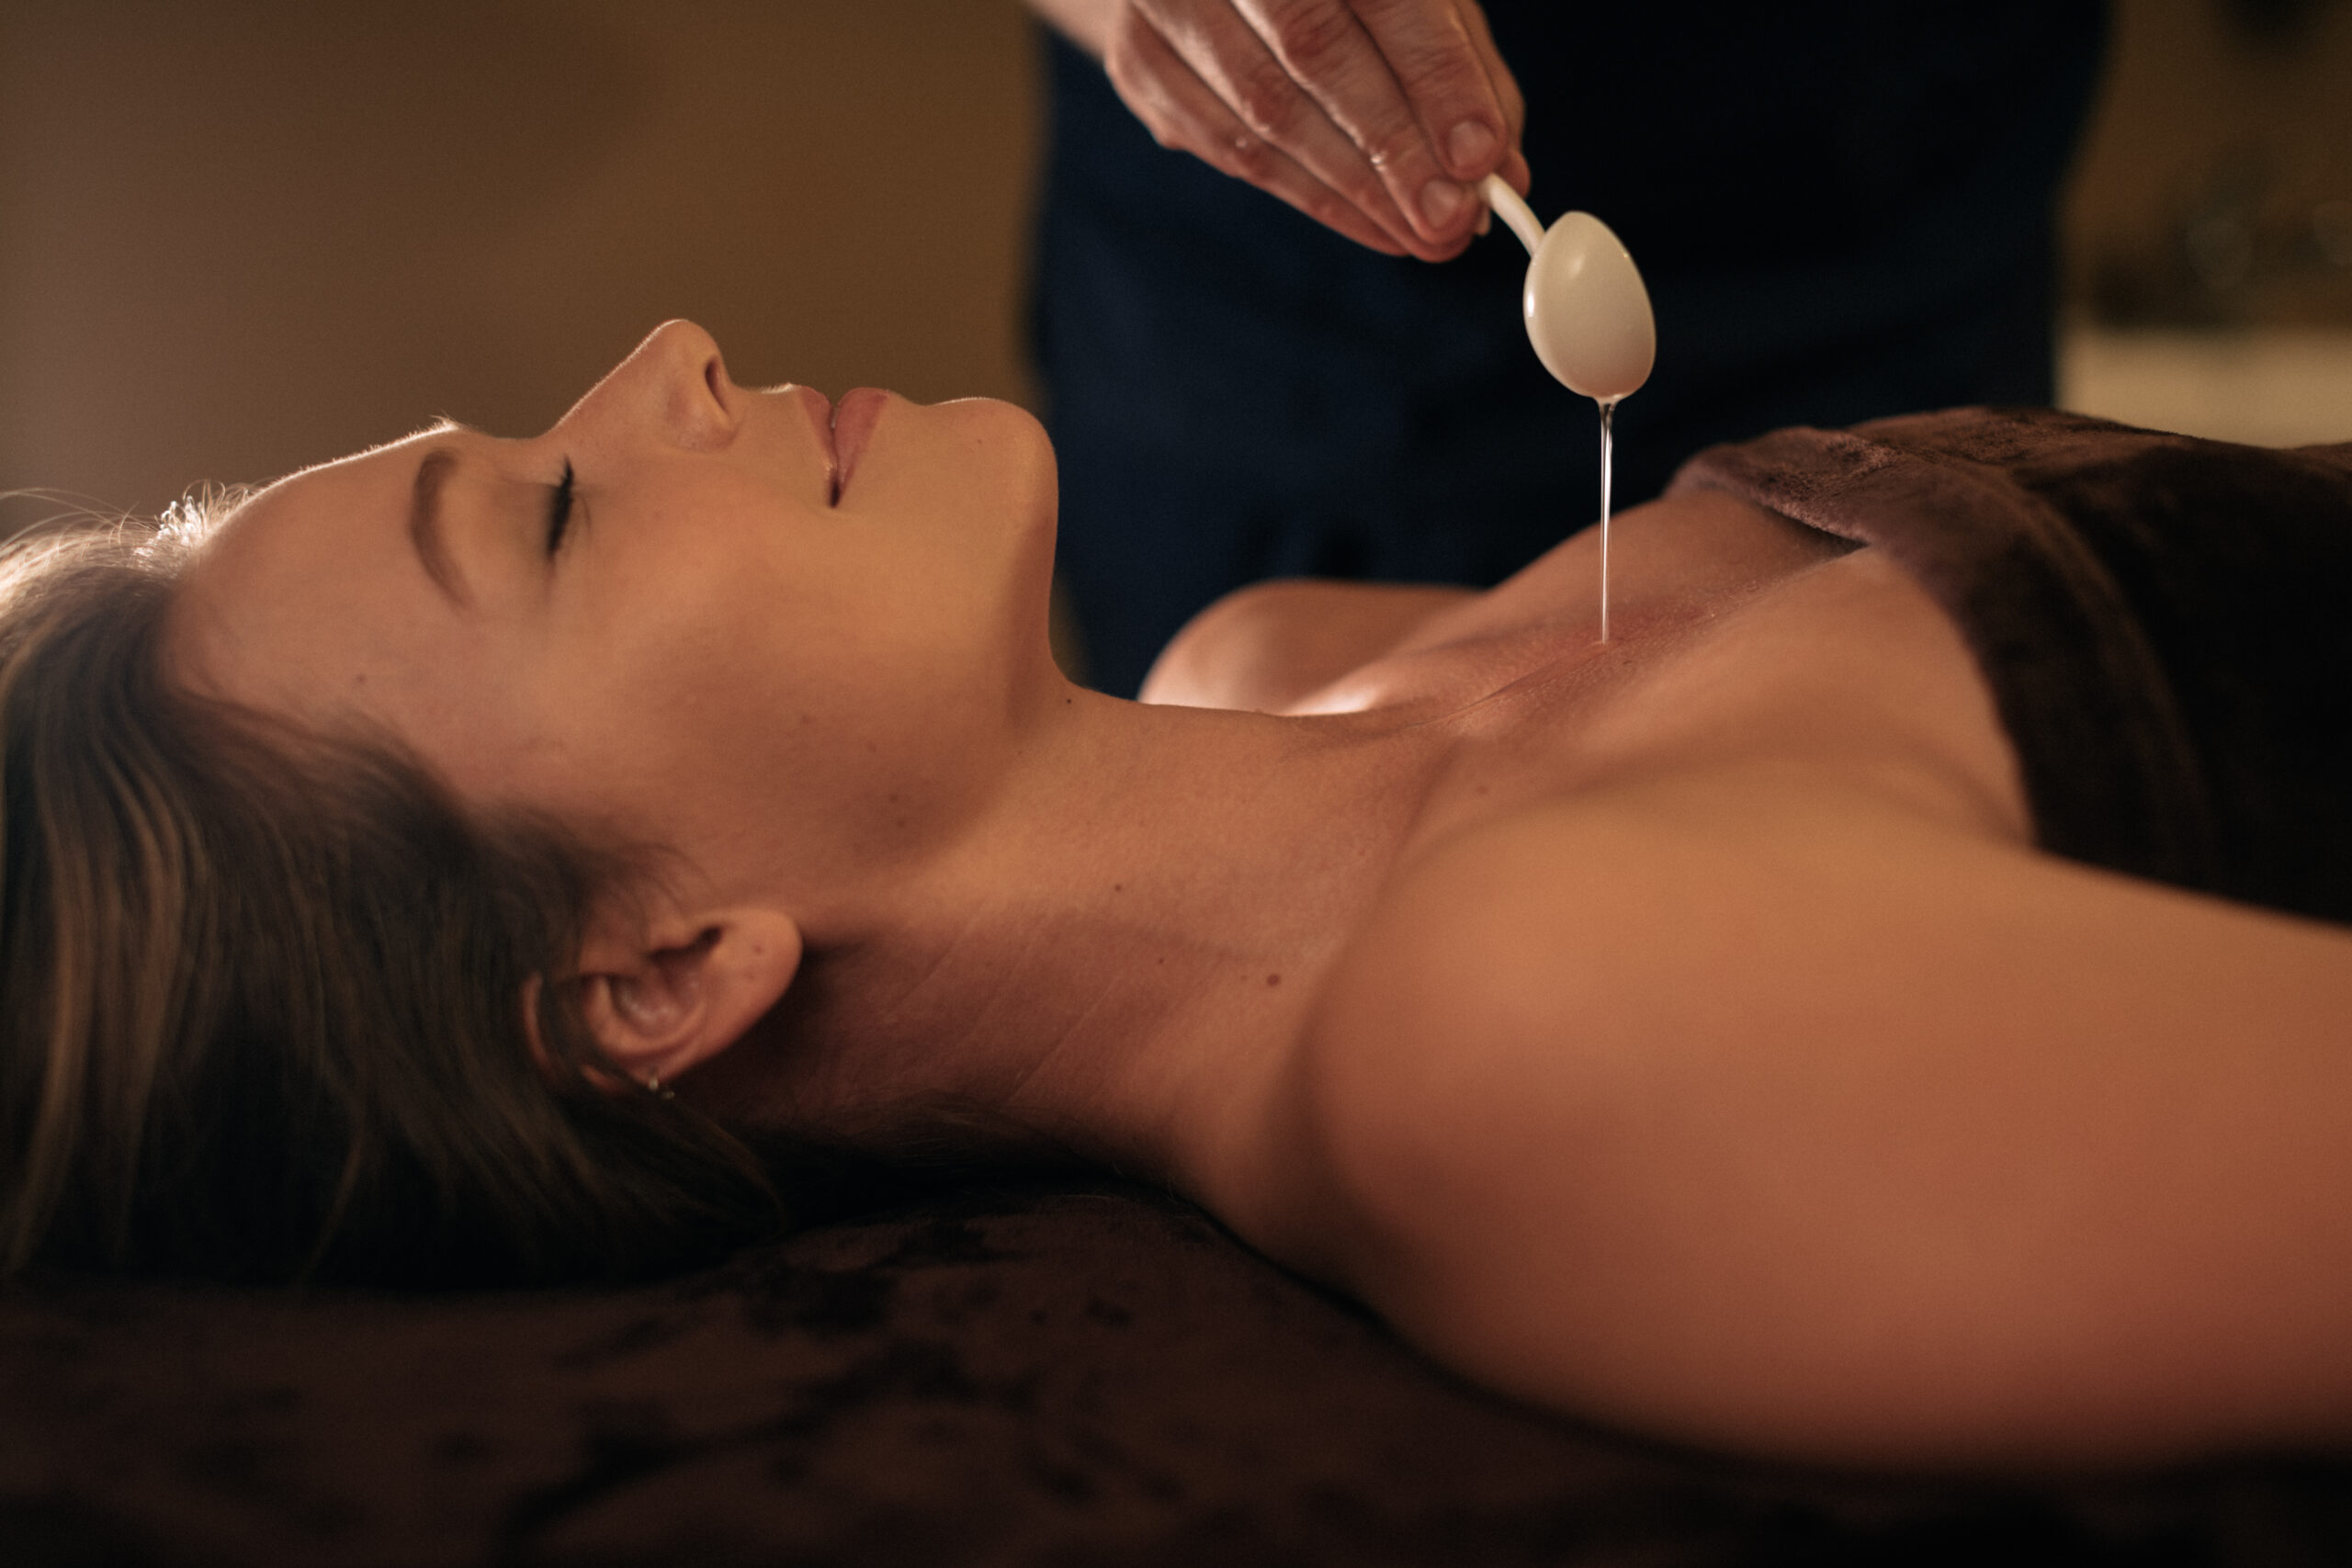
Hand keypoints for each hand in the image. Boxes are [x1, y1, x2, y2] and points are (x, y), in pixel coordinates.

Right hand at [1041, 0, 1527, 260]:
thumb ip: (1457, 60)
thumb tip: (1498, 163)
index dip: (1435, 78)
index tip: (1480, 157)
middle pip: (1314, 55)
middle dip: (1392, 151)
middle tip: (1449, 218)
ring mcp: (1168, 1)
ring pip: (1264, 114)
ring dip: (1353, 191)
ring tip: (1420, 235)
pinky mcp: (1139, 60)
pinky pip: (1227, 146)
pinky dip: (1307, 194)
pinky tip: (1366, 222)